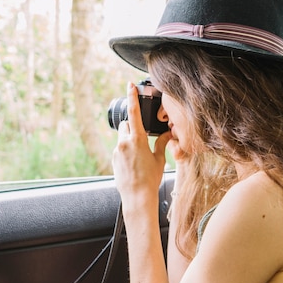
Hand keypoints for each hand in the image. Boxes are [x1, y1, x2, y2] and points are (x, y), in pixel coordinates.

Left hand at [112, 82, 170, 209]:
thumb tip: (168, 134)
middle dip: (133, 128)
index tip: (130, 85)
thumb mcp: (159, 159)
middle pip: (126, 125)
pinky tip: (133, 165)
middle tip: (142, 140)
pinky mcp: (113, 159)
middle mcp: (125, 143)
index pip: (134, 113)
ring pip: (122, 137)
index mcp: (138, 140)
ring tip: (138, 157)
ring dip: (129, 140)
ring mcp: (117, 151)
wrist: (137, 197)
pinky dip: (125, 151)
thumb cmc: (151, 179)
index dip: (132, 97)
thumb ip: (161, 143)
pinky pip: (119, 149)